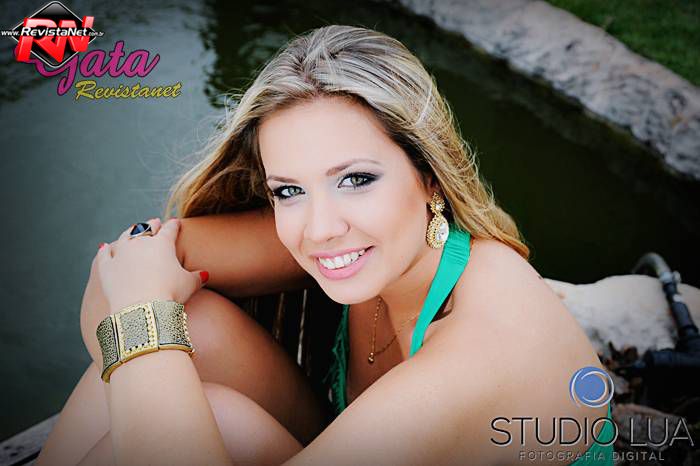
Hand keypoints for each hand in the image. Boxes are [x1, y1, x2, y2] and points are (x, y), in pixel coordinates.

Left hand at [94, 218, 208, 315]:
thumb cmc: (170, 294)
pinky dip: (104, 250)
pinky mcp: (106, 267)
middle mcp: (140, 243)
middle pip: (146, 228)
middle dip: (152, 225)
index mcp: (162, 244)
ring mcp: (121, 254)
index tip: (176, 222)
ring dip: (129, 232)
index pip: (169, 230)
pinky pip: (104, 254)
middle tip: (155, 222)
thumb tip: (205, 275)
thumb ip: (197, 277)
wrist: (143, 308)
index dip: (173, 225)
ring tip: (132, 230)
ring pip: (125, 237)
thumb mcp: (190, 285)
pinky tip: (104, 246)